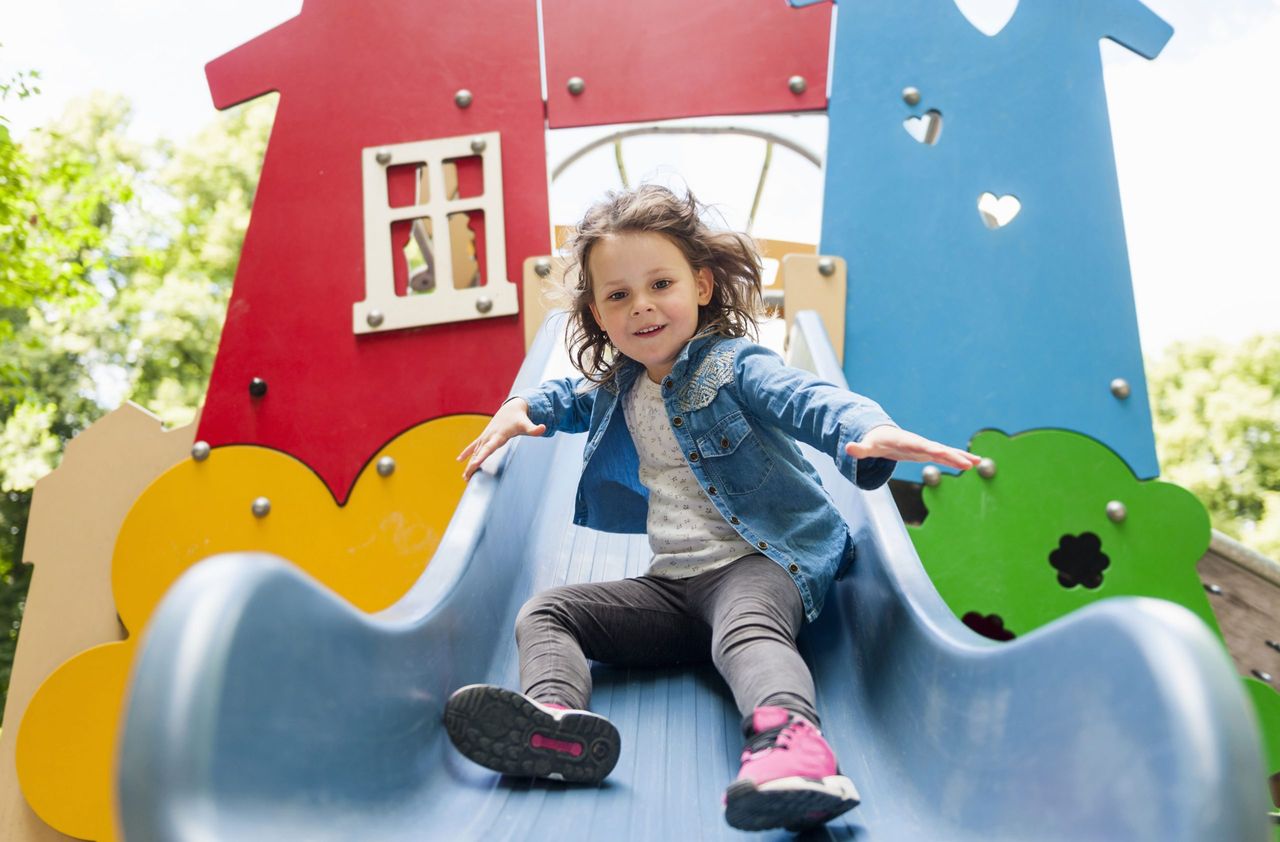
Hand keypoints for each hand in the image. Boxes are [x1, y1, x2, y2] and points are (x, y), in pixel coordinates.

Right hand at [457, 398, 546, 479]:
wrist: (511, 408)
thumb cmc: (520, 419)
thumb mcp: (527, 424)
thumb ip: (534, 429)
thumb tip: (544, 428)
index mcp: (498, 436)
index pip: (489, 448)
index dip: (481, 456)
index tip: (473, 464)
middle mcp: (489, 437)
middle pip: (479, 453)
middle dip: (472, 464)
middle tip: (466, 477)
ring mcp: (485, 436)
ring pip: (474, 452)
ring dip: (469, 463)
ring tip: (465, 477)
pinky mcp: (484, 436)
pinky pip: (473, 446)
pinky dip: (467, 453)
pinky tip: (459, 460)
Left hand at [844, 425, 980, 471]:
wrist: (881, 436)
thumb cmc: (874, 442)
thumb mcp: (866, 447)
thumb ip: (859, 449)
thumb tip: (847, 448)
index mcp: (906, 442)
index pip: (922, 446)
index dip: (933, 449)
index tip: (946, 454)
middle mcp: (919, 443)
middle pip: (938, 449)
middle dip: (953, 456)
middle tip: (971, 463)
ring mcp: (925, 448)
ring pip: (946, 452)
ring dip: (960, 457)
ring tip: (978, 462)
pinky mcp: (928, 452)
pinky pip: (945, 456)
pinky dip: (957, 459)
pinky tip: (972, 464)